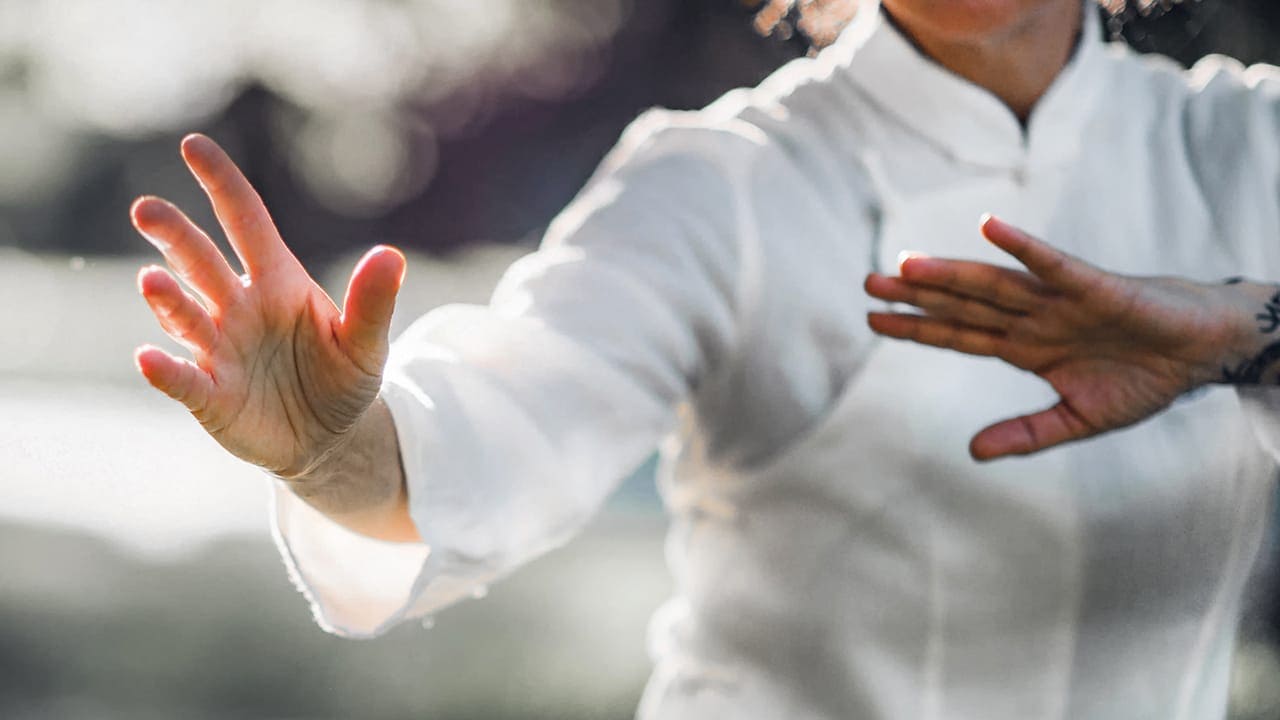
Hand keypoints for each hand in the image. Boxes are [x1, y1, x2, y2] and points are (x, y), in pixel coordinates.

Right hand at [132, 134, 406, 477]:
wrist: (332, 438)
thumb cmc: (344, 377)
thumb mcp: (366, 343)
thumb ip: (373, 302)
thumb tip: (391, 256)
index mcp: (277, 280)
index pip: (246, 221)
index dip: (222, 184)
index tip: (193, 145)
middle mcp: (238, 307)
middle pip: (201, 262)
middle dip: (175, 236)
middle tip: (147, 210)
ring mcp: (219, 350)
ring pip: (185, 316)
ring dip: (167, 299)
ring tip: (152, 281)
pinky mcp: (211, 396)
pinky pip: (184, 379)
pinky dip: (166, 370)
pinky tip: (149, 359)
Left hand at [863, 215, 1261, 460]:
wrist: (1201, 354)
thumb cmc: (1142, 378)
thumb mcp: (1077, 419)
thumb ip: (1026, 433)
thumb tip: (973, 451)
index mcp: (1025, 346)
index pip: (958, 334)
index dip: (917, 327)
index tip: (873, 320)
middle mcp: (1032, 318)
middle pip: (964, 303)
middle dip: (917, 294)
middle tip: (869, 282)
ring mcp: (1059, 300)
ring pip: (994, 283)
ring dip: (951, 273)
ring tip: (907, 264)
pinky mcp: (1096, 286)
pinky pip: (1054, 264)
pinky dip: (1023, 247)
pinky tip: (989, 228)